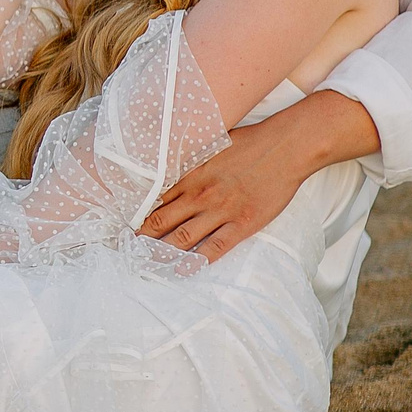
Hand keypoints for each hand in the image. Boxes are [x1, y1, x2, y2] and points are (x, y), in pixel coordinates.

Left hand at [140, 107, 319, 261]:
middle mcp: (200, 194)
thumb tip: (172, 164)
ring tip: (145, 263)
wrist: (287, 147)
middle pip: (161, 220)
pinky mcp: (242, 224)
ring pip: (182, 238)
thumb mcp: (212, 143)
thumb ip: (191, 159)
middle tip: (126, 250)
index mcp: (191, 173)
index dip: (137, 213)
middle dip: (141, 237)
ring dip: (161, 252)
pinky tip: (180, 270)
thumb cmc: (252, 142)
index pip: (154, 198)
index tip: (124, 224)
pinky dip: (196, 261)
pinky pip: (214, 248)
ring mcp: (221, 211)